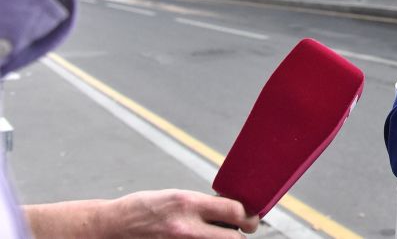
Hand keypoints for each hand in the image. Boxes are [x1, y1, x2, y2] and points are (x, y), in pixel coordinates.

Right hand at [24, 190, 258, 236]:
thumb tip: (234, 210)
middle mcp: (185, 227)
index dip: (248, 215)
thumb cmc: (145, 209)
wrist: (112, 227)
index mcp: (188, 203)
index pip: (235, 211)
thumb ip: (204, 205)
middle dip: (241, 234)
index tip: (249, 216)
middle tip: (243, 230)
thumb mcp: (176, 196)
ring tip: (218, 234)